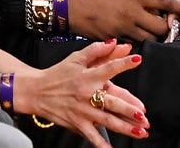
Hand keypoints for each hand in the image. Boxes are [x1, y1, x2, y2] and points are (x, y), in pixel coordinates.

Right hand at [20, 40, 147, 145]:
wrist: (36, 91)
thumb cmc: (58, 73)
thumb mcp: (77, 58)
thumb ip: (98, 50)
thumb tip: (116, 42)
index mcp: (88, 76)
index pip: (108, 68)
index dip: (123, 63)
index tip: (137, 60)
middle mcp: (87, 94)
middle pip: (111, 101)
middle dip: (128, 109)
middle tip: (143, 114)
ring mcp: (82, 111)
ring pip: (107, 120)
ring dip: (125, 127)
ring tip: (140, 131)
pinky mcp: (77, 123)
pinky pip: (91, 136)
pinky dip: (101, 144)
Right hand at [65, 0, 179, 41]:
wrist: (69, 3)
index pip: (166, 1)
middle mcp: (132, 13)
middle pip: (161, 27)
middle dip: (169, 28)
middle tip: (171, 26)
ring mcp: (123, 28)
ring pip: (149, 38)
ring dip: (155, 36)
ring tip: (153, 30)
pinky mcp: (114, 39)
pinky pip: (133, 43)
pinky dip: (138, 40)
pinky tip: (136, 35)